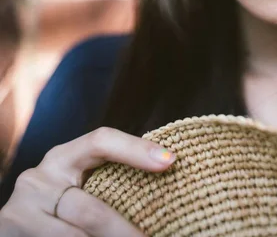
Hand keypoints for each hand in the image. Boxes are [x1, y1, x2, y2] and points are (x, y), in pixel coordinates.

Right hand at [0, 126, 175, 235]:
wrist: (16, 229)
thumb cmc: (58, 207)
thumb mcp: (78, 185)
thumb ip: (108, 180)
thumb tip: (165, 173)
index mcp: (63, 157)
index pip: (100, 140)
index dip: (135, 149)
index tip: (170, 161)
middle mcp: (40, 178)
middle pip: (91, 210)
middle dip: (123, 232)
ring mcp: (23, 210)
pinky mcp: (12, 234)